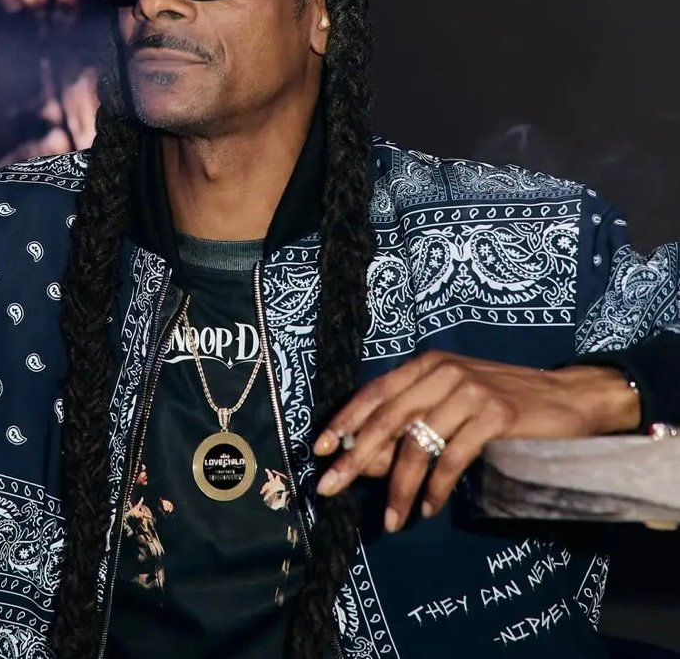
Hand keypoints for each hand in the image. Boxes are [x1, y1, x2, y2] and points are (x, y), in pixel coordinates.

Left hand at [312, 350, 638, 532]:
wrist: (567, 397)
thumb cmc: (502, 401)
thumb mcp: (451, 399)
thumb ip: (415, 418)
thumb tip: (368, 458)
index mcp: (426, 365)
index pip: (374, 392)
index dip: (344, 421)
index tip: (319, 448)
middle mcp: (442, 372)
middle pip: (387, 419)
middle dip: (355, 458)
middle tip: (330, 487)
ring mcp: (469, 391)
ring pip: (418, 445)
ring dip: (400, 488)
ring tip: (393, 520)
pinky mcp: (495, 415)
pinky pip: (452, 458)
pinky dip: (436, 488)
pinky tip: (428, 507)